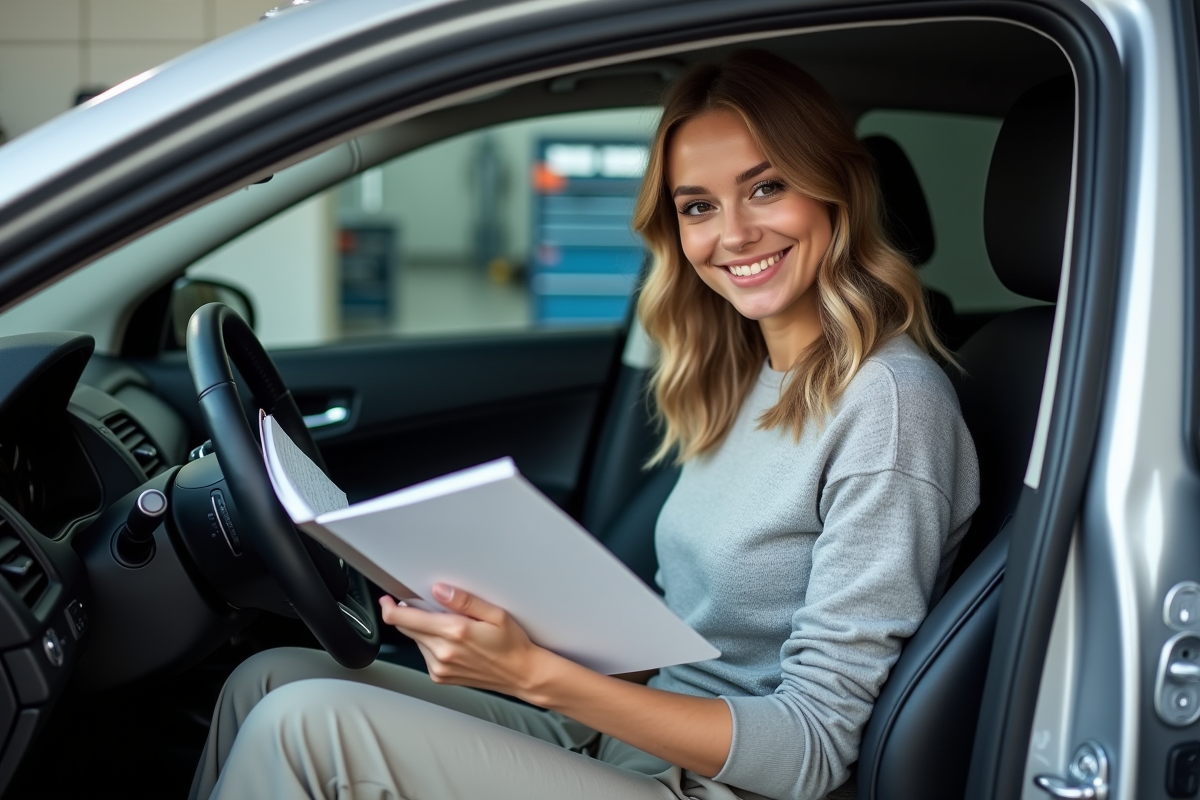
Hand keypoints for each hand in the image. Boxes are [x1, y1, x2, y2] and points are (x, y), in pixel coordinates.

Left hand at [379, 585, 551, 698]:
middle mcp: (443, 652)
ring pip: (416, 641)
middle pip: (408, 629)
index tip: (387, 600)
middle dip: (410, 615)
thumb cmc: (512, 644)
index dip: (390, 608)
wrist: (521, 674)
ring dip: (423, 630)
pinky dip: (431, 644)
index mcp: (455, 632)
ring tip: (450, 627)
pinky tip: (452, 642)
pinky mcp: (440, 677)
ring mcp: (439, 667)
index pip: (407, 619)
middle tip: (428, 606)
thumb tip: (440, 590)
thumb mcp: (495, 614)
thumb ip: (464, 601)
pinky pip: (425, 654)